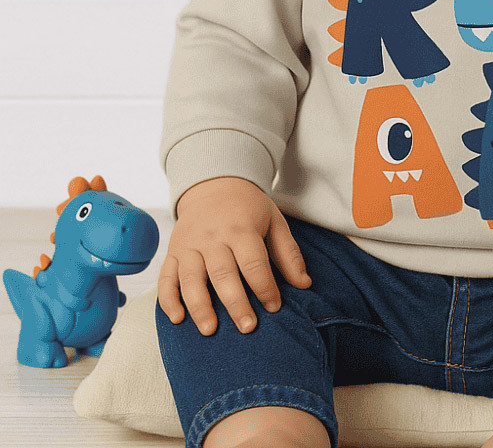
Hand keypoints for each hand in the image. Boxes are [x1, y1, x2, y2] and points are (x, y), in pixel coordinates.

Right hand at [157, 176, 311, 335]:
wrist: (214, 185)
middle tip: (247, 327)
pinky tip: (178, 319)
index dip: (265, 287)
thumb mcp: (274, 221)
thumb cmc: (249, 208)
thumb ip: (288, 253)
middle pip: (223, 274)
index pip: (254, 262)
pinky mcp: (173, 252)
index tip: (274, 307)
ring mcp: (189, 244)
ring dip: (199, 306)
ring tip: (210, 330)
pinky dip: (168, 300)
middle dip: (235, 303)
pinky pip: (166, 278)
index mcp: (240, 228)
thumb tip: (304, 284)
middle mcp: (212, 237)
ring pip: (191, 279)